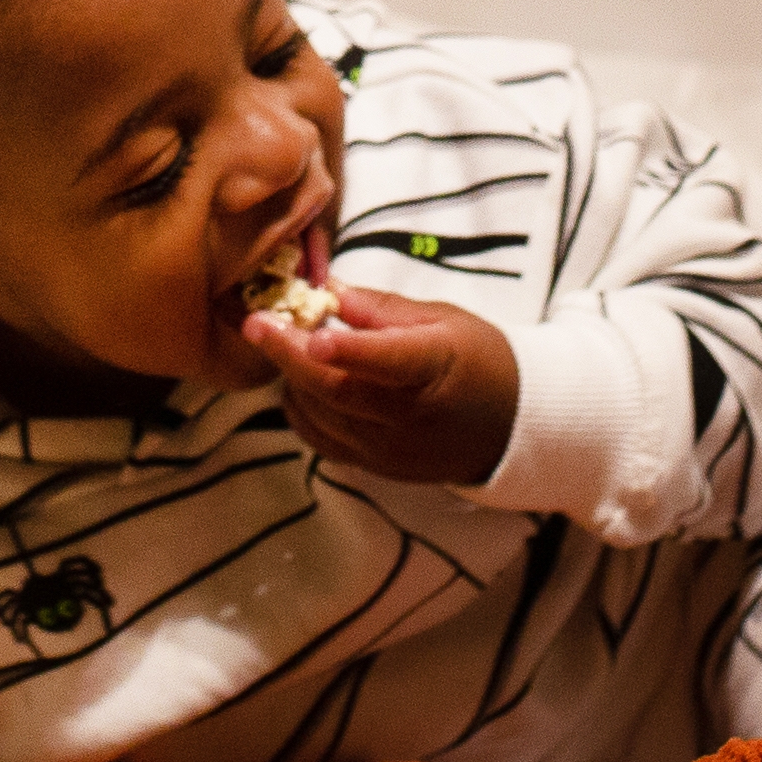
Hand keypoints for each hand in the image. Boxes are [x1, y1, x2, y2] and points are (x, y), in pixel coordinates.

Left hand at [247, 287, 519, 487]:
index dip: (348, 350)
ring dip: (293, 377)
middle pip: (337, 391)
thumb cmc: (476, 359)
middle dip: (289, 355)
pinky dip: (301, 407)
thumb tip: (329, 292)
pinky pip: (320, 438)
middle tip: (255, 323)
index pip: (388, 361)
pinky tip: (300, 381)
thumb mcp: (443, 319)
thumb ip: (383, 309)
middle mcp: (411, 418)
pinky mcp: (374, 469)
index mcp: (438, 368)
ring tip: (284, 342)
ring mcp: (389, 450)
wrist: (507, 427)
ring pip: (320, 415)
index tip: (311, 333)